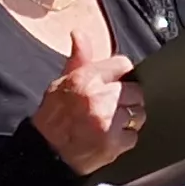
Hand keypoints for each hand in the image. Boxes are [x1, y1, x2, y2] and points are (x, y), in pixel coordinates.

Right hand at [31, 28, 143, 173]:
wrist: (45, 152)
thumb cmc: (53, 116)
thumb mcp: (61, 82)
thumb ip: (78, 59)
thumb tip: (79, 33)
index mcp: (86, 79)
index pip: (123, 65)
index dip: (121, 75)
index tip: (115, 83)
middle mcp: (99, 98)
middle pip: (136, 90)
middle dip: (127, 98)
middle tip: (111, 106)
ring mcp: (108, 121)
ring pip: (138, 114)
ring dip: (129, 119)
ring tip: (111, 123)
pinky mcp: (113, 143)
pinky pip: (133, 136)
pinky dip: (125, 139)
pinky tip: (109, 138)